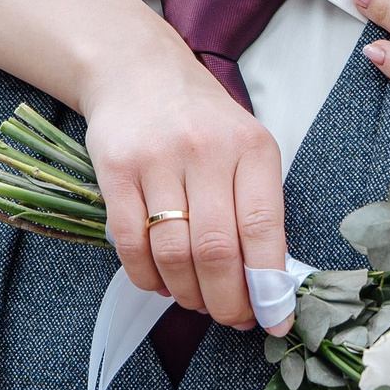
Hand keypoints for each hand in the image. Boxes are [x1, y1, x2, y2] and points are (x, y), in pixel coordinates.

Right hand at [0, 0, 290, 332]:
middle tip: (230, 318)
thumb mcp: (245, 147)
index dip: (268, 286)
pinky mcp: (115, 170)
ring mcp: (158, 160)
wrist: (136, 68)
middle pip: (216, 251)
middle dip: (225, 300)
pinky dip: (145, 276)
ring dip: (185, 293)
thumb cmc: (201, 119)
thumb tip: (267, 285)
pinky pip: (130, 242)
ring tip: (194, 300)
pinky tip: (158, 282)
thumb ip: (257, 207)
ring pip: (173, 252)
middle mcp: (207, 151)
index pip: (263, 229)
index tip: (274, 321)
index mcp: (252, 148)